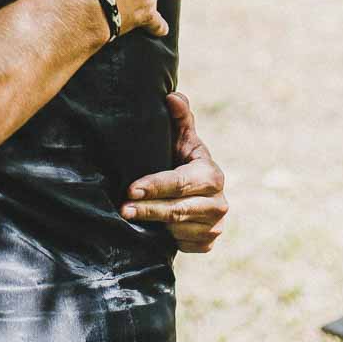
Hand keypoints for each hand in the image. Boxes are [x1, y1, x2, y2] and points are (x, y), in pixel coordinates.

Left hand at [122, 92, 227, 252]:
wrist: (195, 192)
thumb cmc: (182, 159)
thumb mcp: (182, 139)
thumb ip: (179, 118)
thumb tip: (171, 96)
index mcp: (212, 175)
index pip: (181, 183)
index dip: (156, 186)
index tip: (131, 188)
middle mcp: (219, 203)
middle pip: (178, 209)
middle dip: (148, 209)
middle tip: (123, 208)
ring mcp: (215, 227)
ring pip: (178, 230)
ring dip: (153, 226)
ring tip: (129, 218)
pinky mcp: (207, 244)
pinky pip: (183, 245)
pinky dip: (165, 239)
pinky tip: (149, 232)